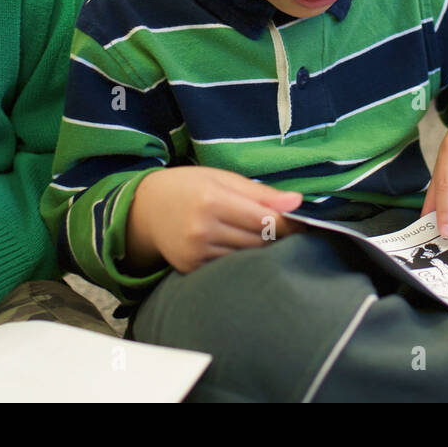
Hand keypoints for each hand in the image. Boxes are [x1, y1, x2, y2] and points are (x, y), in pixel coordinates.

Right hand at [126, 166, 302, 273]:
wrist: (145, 208)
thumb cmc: (189, 187)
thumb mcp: (223, 178)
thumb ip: (261, 193)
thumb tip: (298, 202)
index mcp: (213, 200)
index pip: (265, 220)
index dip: (289, 224)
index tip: (302, 224)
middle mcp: (202, 229)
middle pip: (258, 242)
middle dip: (277, 238)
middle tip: (286, 231)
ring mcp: (195, 252)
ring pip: (246, 258)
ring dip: (260, 251)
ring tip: (261, 238)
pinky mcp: (190, 269)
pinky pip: (228, 268)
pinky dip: (239, 260)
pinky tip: (238, 248)